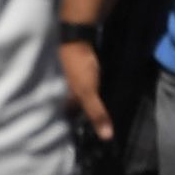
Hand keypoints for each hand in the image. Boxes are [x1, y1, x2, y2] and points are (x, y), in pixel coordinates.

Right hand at [58, 23, 114, 144]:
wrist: (78, 36)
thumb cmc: (78, 67)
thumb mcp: (88, 92)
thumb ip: (97, 113)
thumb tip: (107, 138)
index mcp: (66, 97)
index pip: (71, 116)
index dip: (77, 126)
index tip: (87, 138)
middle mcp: (69, 89)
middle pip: (77, 106)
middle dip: (84, 114)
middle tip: (97, 127)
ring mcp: (77, 78)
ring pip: (84, 94)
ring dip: (91, 101)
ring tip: (103, 112)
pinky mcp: (86, 69)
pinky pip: (92, 83)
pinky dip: (97, 88)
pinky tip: (104, 91)